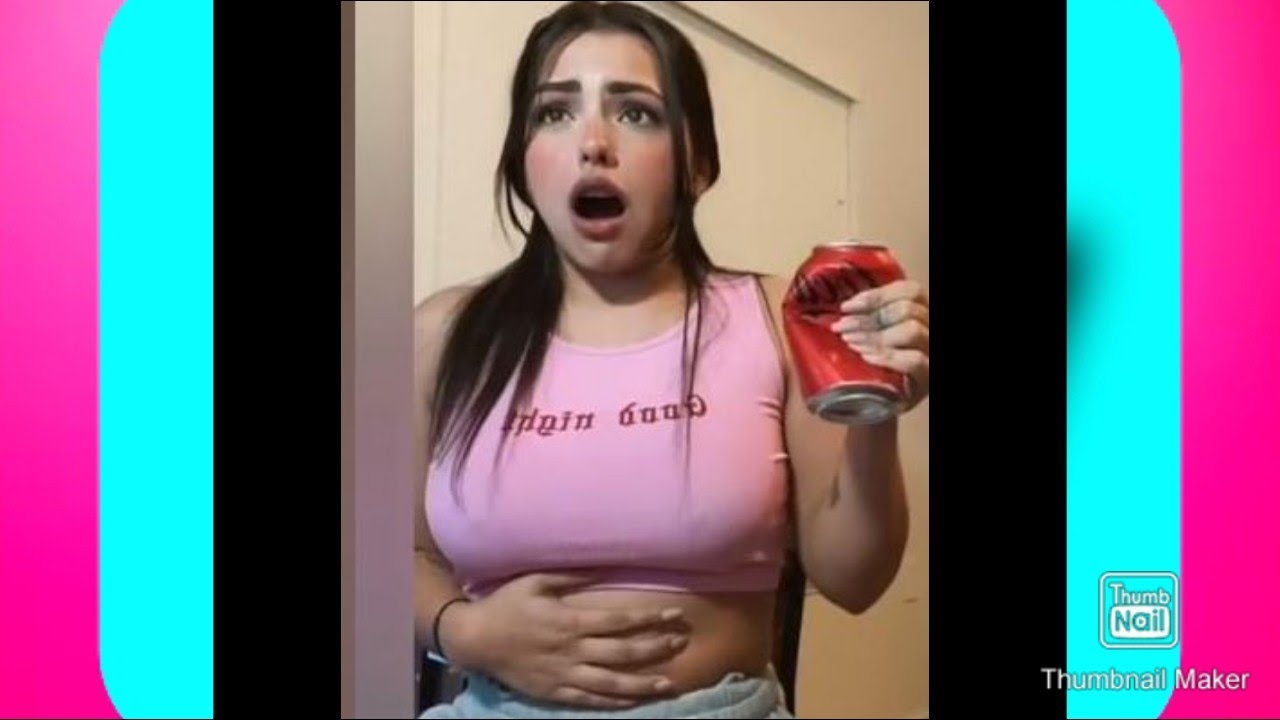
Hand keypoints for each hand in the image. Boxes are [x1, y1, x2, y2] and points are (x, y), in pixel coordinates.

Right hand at [439, 573, 689, 709]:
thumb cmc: (506, 605)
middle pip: (623, 652)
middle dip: (656, 647)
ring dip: (644, 683)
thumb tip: (603, 568)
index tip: (674, 614)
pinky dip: (615, 702)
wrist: (475, 639)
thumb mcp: (536, 581)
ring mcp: (563, 674)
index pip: (619, 621)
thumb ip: (571, 576)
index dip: (650, 619)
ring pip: (612, 683)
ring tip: (671, 683)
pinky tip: (636, 700)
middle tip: (681, 643)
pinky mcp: (555, 692)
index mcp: (570, 620)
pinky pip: (590, 700)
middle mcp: (571, 650)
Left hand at [828, 279, 929, 410]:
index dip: (877, 295)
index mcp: (921, 313)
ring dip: (874, 335)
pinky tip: (865, 357)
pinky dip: (886, 356)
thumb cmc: (876, 365)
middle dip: (868, 318)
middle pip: (907, 309)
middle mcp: (931, 328)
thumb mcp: (876, 336)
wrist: (883, 403)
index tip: (846, 307)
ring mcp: (931, 353)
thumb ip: (869, 318)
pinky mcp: (927, 377)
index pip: (908, 291)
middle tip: (840, 327)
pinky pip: (913, 360)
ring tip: (849, 343)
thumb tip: (841, 308)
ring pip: (911, 330)